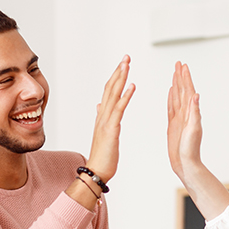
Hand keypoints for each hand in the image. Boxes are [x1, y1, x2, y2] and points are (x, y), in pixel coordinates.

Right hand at [84, 55, 135, 183]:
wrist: (97, 172)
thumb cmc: (103, 156)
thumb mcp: (104, 133)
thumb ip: (102, 117)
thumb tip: (100, 105)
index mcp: (103, 116)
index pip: (109, 92)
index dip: (116, 77)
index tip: (123, 64)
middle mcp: (103, 115)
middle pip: (110, 88)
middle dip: (119, 71)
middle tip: (126, 57)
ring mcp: (106, 122)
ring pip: (113, 95)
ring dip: (121, 78)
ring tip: (127, 64)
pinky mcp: (111, 130)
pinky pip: (119, 110)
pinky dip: (125, 96)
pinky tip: (132, 86)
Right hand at [167, 61, 203, 180]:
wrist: (186, 164)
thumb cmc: (191, 149)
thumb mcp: (193, 129)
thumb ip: (194, 112)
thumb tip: (196, 95)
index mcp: (191, 113)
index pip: (188, 91)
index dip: (185, 78)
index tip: (183, 66)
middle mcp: (186, 113)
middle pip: (182, 90)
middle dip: (180, 77)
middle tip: (178, 63)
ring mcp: (179, 118)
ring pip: (176, 97)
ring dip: (176, 84)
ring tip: (174, 73)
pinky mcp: (173, 125)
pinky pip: (171, 107)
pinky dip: (171, 98)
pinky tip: (170, 92)